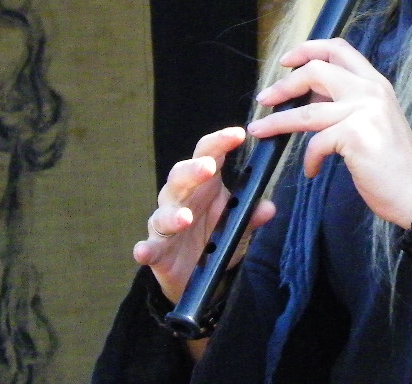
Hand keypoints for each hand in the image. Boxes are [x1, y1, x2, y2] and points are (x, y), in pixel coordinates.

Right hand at [133, 126, 276, 304]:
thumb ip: (251, 217)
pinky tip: (143, 251)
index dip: (220, 142)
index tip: (238, 134)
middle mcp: (181, 198)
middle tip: (209, 167)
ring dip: (174, 214)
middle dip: (193, 170)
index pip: (209, 155)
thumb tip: (269, 207)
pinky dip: (145, 249)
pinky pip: (149, 248)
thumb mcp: (239, 228)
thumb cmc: (215, 238)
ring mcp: (165, 223)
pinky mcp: (156, 251)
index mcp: (204, 185)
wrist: (197, 276)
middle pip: (181, 176)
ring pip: (164, 212)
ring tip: (186, 218)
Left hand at [247, 37, 411, 228]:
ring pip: (307, 110)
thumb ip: (347, 101)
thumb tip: (309, 95)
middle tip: (265, 98)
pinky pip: (316, 143)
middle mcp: (371, 90)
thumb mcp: (373, 119)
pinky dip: (309, 159)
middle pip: (316, 70)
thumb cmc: (391, 162)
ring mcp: (364, 111)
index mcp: (375, 83)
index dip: (308, 49)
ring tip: (260, 130)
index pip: (339, 48)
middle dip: (284, 84)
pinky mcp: (355, 135)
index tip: (286, 61)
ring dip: (278, 122)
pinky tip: (312, 170)